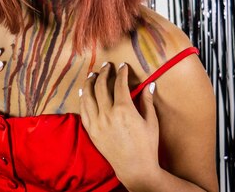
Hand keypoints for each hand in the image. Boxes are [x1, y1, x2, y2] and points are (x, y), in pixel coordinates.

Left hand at [79, 62, 160, 185]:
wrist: (135, 168)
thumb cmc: (147, 146)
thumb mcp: (151, 122)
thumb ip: (148, 101)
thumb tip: (150, 84)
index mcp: (124, 110)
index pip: (119, 84)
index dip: (121, 73)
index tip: (122, 66)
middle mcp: (107, 114)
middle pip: (101, 86)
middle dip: (103, 73)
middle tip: (107, 66)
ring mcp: (97, 123)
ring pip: (87, 96)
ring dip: (89, 82)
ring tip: (93, 75)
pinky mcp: (91, 131)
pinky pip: (83, 110)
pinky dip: (82, 98)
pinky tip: (83, 91)